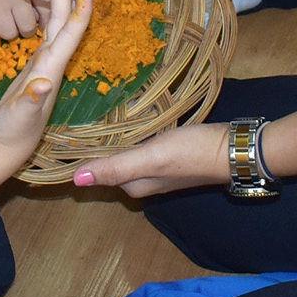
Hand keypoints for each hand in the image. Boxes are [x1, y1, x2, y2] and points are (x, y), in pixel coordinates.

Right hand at [0, 0, 93, 151]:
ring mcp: (46, 63)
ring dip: (59, 1)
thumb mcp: (20, 114)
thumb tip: (44, 85)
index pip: (70, 35)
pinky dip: (50, 15)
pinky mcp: (38, 64)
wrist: (11, 141)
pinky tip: (48, 4)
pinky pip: (47, 32)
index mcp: (51, 68)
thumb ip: (31, 99)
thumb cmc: (15, 128)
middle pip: (64, 23)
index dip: (80, 13)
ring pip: (57, 25)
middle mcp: (53, 62)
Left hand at [71, 120, 229, 197]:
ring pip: (125, 152)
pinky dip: (131, 133)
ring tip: (94, 112)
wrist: (233, 148)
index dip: (81, 154)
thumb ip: (116, 167)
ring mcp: (157, 167)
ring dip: (112, 137)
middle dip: (95, 144)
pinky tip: (128, 117)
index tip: (62, 132)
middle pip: (111, 162)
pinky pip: (141, 144)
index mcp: (134, 185)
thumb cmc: (191, 153)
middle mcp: (143, 180)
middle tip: (76, 115)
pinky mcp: (170, 153)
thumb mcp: (151, 158)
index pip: (98, 171)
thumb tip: (75, 181)